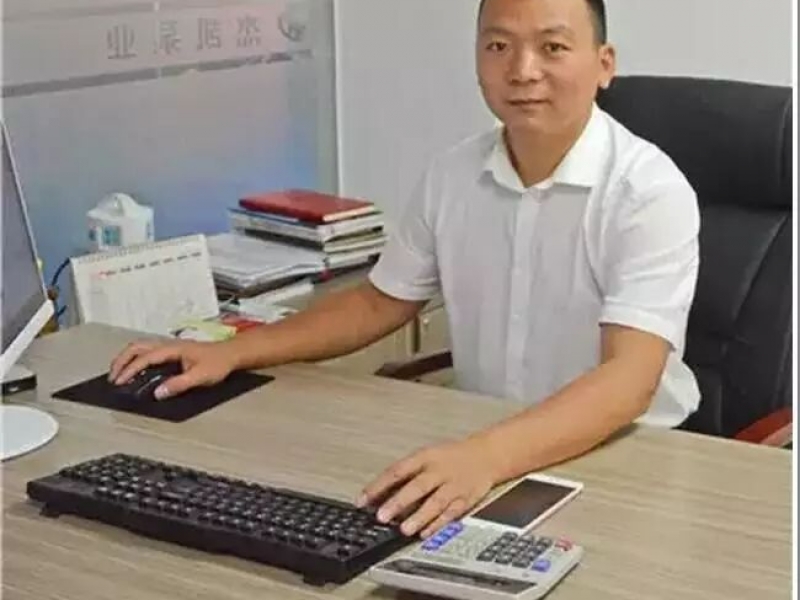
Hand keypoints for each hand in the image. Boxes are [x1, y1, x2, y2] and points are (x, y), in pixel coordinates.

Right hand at [108, 339, 237, 399]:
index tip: (119, 382)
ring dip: (127, 359)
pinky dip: (136, 359)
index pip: (144, 358)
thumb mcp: (200, 376)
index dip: (130, 370)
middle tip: (112, 378)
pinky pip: (147, 351)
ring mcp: (170, 347)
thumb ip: (179, 384)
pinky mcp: (172, 351)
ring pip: (140, 347)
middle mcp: (168, 345)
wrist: (232, 353)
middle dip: (120, 361)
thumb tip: (159, 392)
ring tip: (119, 374)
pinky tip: (136, 370)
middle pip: (136, 347)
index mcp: (172, 349)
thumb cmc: (219, 362)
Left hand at [357, 438, 499, 537]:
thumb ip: (405, 475)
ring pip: (435, 501)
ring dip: (419, 516)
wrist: (486, 455)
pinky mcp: (465, 499)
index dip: (378, 486)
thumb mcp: (426, 457)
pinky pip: (451, 512)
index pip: (397, 471)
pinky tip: (425, 532)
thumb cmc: (450, 457)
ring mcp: (453, 485)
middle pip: (417, 486)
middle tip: (382, 516)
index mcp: (424, 457)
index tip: (362, 500)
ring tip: (404, 529)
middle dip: (398, 502)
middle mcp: (438, 471)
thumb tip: (378, 495)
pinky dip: (438, 523)